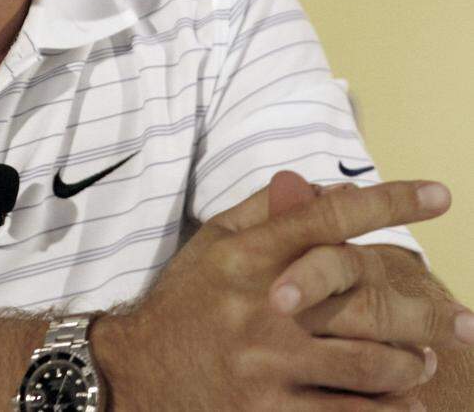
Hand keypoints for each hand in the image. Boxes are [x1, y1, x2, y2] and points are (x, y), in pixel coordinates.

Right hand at [95, 175, 455, 409]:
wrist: (134, 370)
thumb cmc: (185, 300)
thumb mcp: (214, 243)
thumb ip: (265, 212)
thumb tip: (319, 186)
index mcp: (249, 253)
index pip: (329, 217)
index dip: (389, 201)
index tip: (440, 193)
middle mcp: (263, 303)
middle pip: (366, 301)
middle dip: (426, 311)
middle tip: (466, 319)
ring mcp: (267, 361)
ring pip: (368, 365)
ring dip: (410, 365)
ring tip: (425, 363)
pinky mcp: (267, 410)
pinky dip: (385, 410)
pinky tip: (406, 406)